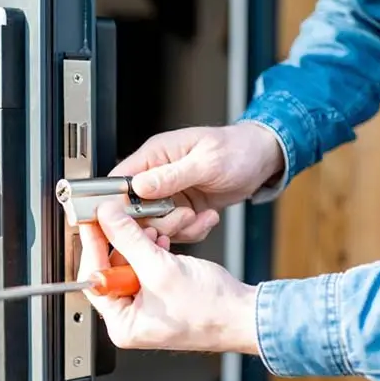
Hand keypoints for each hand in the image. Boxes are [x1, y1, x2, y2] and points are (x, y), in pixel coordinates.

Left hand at [78, 201, 258, 353]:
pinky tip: (162, 241)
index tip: (93, 222)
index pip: (95, 278)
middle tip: (123, 219)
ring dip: (141, 243)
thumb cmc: (212, 311)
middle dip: (123, 242)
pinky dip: (153, 250)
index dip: (94, 246)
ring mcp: (147, 306)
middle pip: (111, 268)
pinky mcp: (161, 294)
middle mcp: (132, 318)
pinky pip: (148, 266)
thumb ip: (129, 240)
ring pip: (131, 263)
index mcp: (123, 324)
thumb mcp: (160, 269)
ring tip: (152, 232)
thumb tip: (107, 218)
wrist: (246, 315)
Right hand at [111, 123, 282, 241]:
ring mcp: (169, 194)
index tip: (129, 219)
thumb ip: (170, 176)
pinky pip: (176, 230)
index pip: (119, 180)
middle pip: (135, 210)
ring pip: (156, 225)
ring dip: (179, 227)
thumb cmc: (237, 149)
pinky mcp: (182, 209)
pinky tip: (207, 217)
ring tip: (200, 216)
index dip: (117, 203)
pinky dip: (192, 231)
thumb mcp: (206, 162)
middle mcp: (157, 175)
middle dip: (159, 221)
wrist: (262, 159)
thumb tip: (139, 186)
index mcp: (155, 155)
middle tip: (182, 216)